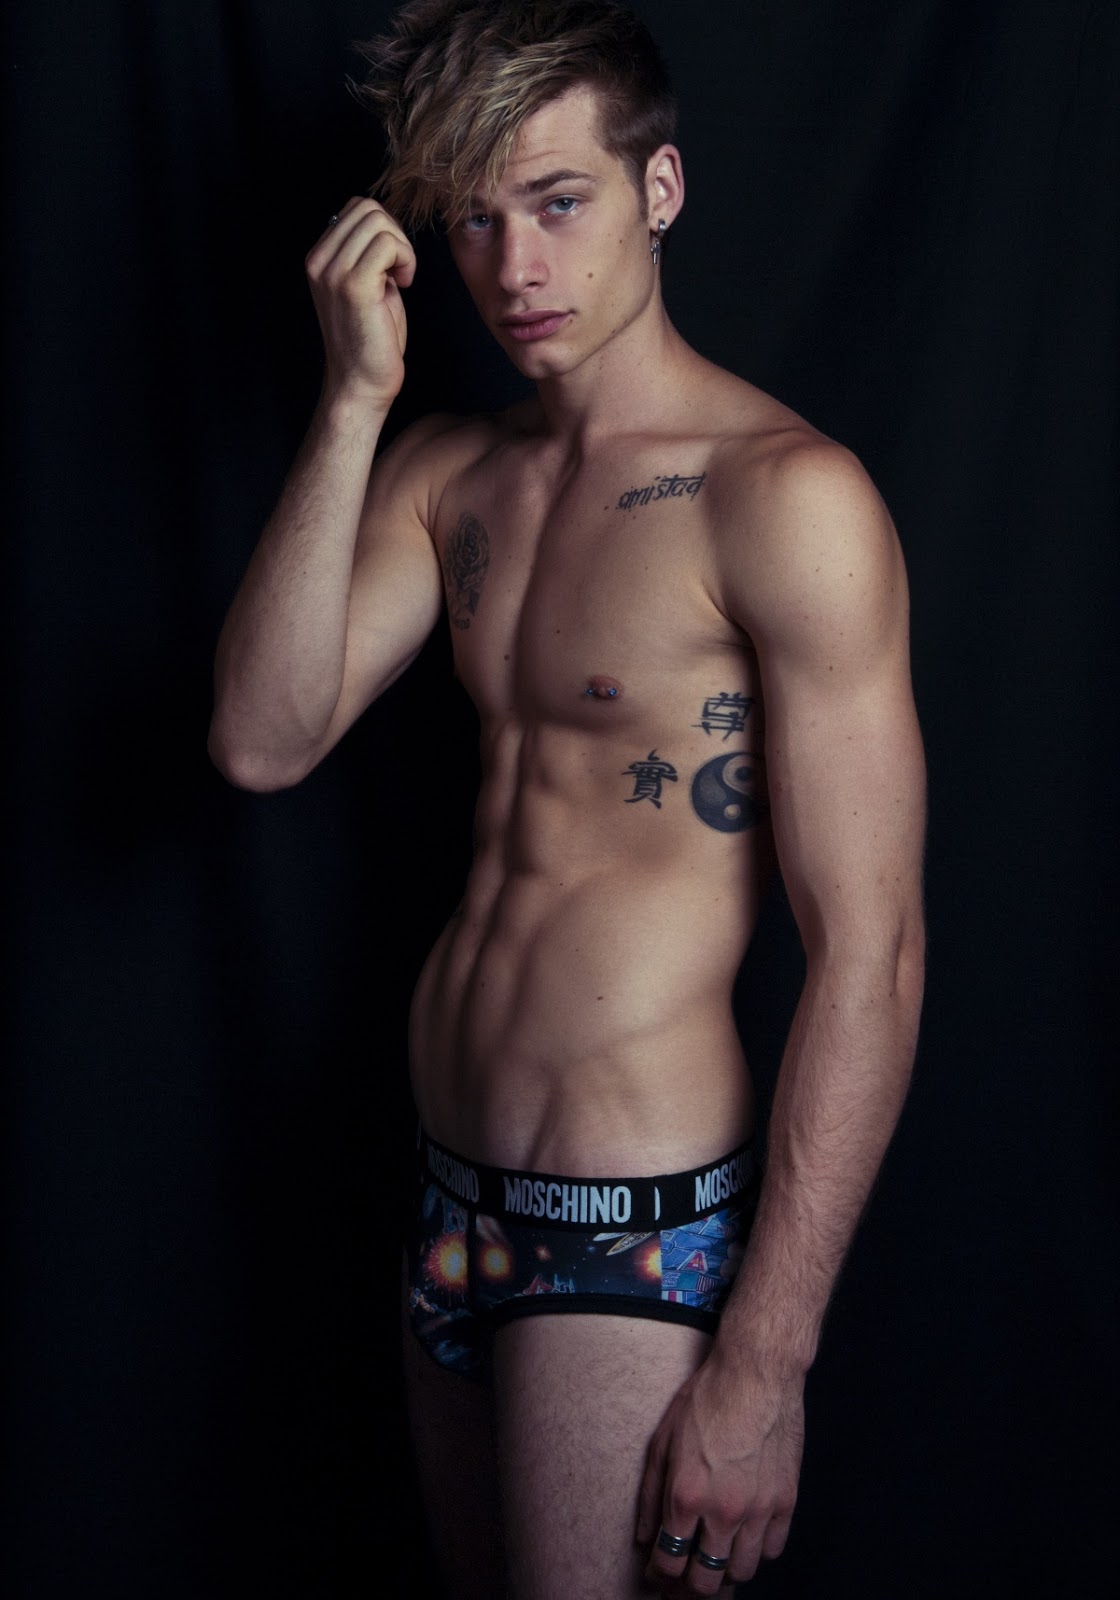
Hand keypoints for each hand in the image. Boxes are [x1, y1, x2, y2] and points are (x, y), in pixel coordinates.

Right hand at [304, 197, 415, 408]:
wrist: (362, 382)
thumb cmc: (371, 339)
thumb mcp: (366, 285)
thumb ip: (367, 254)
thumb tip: (384, 225)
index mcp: (319, 259)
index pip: (355, 208)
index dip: (384, 229)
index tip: (391, 264)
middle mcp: (319, 261)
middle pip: (366, 208)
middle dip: (395, 233)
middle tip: (400, 270)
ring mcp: (333, 272)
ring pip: (378, 221)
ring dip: (402, 247)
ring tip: (400, 278)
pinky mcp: (353, 285)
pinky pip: (387, 244)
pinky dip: (405, 258)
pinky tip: (403, 284)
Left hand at [636, 1344, 804, 1593]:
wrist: (756, 1373)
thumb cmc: (706, 1399)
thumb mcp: (662, 1440)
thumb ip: (649, 1495)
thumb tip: (643, 1538)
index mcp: (686, 1496)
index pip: (668, 1563)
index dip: (659, 1575)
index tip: (657, 1573)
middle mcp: (724, 1511)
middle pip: (706, 1581)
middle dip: (689, 1586)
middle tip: (684, 1577)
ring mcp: (759, 1509)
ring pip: (741, 1572)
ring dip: (724, 1570)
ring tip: (715, 1555)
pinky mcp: (786, 1501)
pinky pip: (772, 1550)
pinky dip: (757, 1550)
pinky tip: (744, 1535)